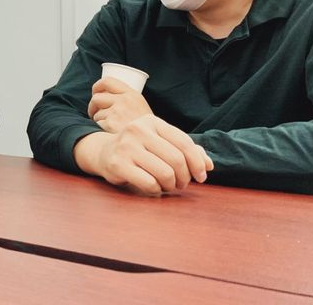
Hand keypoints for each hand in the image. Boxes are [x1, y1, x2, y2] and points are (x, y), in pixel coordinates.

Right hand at [74, 114, 213, 195]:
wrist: (104, 152)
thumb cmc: (139, 149)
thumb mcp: (160, 142)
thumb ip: (185, 150)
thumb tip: (208, 165)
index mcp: (151, 121)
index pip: (183, 142)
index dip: (197, 162)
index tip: (201, 177)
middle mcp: (137, 130)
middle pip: (176, 159)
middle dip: (184, 177)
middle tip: (180, 184)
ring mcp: (126, 146)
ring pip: (165, 173)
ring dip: (171, 185)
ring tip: (167, 186)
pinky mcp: (117, 164)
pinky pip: (149, 183)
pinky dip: (156, 190)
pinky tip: (153, 187)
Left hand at [87, 77, 152, 132]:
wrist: (151, 148)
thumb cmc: (145, 130)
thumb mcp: (141, 109)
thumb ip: (126, 100)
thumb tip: (104, 95)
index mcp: (132, 94)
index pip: (107, 81)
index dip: (97, 87)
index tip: (95, 93)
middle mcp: (125, 101)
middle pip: (96, 98)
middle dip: (93, 107)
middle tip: (96, 114)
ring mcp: (117, 112)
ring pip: (95, 114)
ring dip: (99, 121)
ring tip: (110, 128)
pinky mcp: (110, 124)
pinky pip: (96, 125)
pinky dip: (100, 131)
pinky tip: (109, 135)